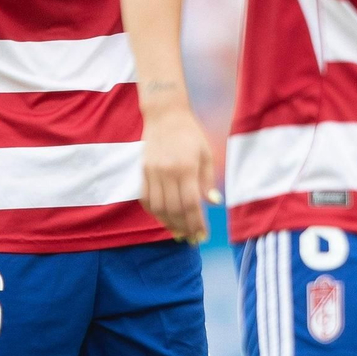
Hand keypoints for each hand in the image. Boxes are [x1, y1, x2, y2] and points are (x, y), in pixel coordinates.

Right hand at [139, 108, 217, 243]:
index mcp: (186, 167)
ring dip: (169, 224)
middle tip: (192, 239)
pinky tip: (164, 219)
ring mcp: (152, 172)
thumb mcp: (206, 154)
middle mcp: (167, 172)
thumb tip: (214, 203)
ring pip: (158, 208)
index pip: (191, 204)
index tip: (202, 236)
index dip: (196, 223)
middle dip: (184, 228)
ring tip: (180, 233)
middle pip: (174, 210)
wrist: (165, 115)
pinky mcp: (142, 171)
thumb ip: (208, 180)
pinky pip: (146, 199)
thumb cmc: (190, 134)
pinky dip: (155, 213)